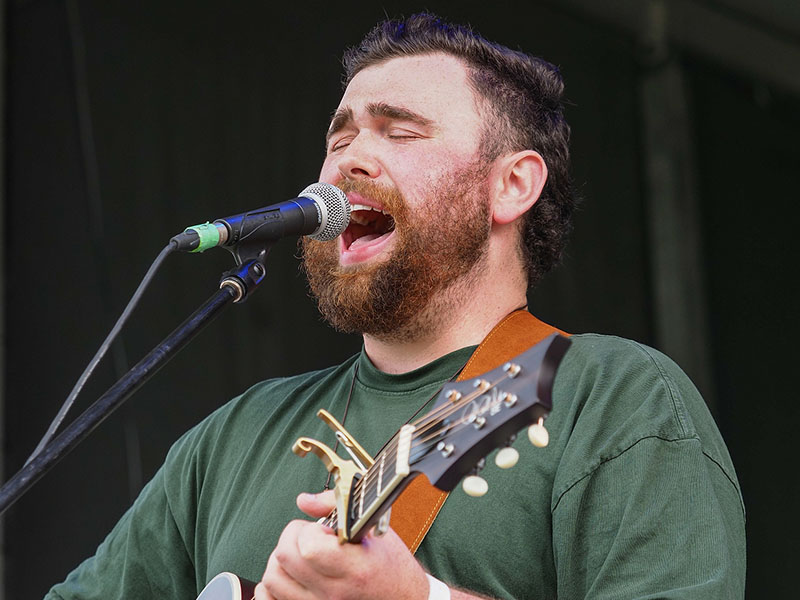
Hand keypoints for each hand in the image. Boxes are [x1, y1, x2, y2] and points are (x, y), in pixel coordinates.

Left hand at [255, 491, 429, 599]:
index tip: (323, 529)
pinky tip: (291, 575)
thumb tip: (304, 500)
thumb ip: (336, 508)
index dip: (310, 531)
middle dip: (292, 537)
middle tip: (311, 536)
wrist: (402, 599)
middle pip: (284, 559)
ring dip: (281, 561)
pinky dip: (273, 586)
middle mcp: (334, 592)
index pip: (309, 548)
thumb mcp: (374, 529)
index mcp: (355, 568)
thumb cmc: (390, 565)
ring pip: (272, 579)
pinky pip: (271, 599)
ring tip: (302, 555)